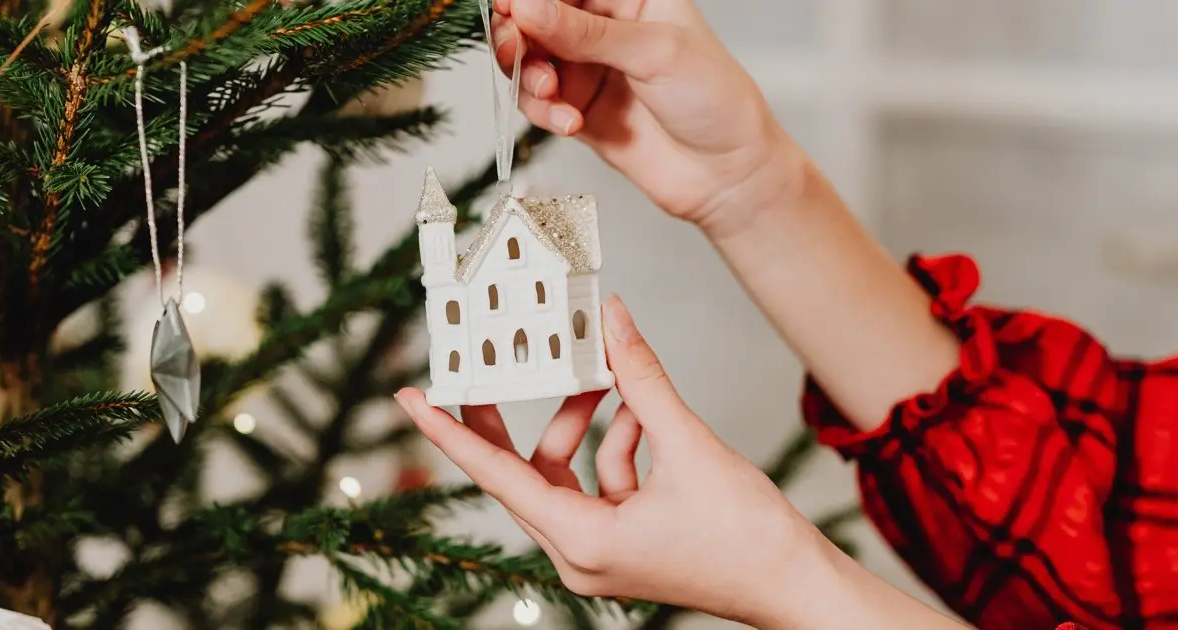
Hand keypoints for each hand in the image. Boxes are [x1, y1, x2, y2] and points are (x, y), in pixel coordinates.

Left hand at [394, 296, 828, 626]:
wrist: (796, 586)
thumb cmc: (749, 538)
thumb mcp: (690, 445)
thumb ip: (644, 379)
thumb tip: (615, 323)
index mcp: (581, 542)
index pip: (495, 476)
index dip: (449, 432)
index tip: (411, 398)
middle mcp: (579, 555)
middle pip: (524, 473)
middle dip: (517, 418)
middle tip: (493, 368)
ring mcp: (600, 553)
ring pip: (567, 472)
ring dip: (590, 426)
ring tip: (618, 386)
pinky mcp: (623, 544)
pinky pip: (599, 483)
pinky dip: (618, 446)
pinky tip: (648, 419)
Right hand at [489, 0, 805, 237]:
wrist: (727, 174)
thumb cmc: (716, 101)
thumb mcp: (654, 53)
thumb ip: (587, 32)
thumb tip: (529, 6)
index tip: (512, 7)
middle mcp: (606, 28)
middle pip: (536, 18)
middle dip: (518, 32)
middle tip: (515, 50)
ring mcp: (590, 70)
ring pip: (530, 60)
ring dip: (528, 76)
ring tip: (549, 91)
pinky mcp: (579, 111)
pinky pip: (539, 104)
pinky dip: (543, 112)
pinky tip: (568, 121)